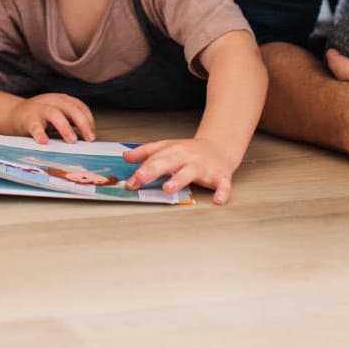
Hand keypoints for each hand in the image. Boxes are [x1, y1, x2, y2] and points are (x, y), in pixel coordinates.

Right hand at [8, 92, 95, 143]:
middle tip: (89, 138)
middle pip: (71, 108)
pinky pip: (35, 126)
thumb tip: (88, 138)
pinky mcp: (28, 120)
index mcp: (63, 100)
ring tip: (72, 140)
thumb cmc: (42, 116)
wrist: (15, 114)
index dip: (89, 120)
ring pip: (54, 114)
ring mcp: (40, 109)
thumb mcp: (59, 113)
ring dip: (65, 127)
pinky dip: (40, 134)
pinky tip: (44, 142)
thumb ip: (71, 121)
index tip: (93, 135)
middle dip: (82, 123)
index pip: (80, 107)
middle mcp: (53, 101)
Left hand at [123, 136, 238, 203]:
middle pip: (168, 162)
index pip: (154, 159)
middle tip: (140, 178)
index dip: (141, 170)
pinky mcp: (220, 176)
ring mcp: (203, 167)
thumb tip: (125, 156)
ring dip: (179, 179)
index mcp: (173, 151)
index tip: (130, 182)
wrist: (218, 148)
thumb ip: (146, 153)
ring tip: (168, 188)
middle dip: (153, 169)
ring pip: (191, 172)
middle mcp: (187, 158)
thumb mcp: (167, 147)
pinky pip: (223, 184)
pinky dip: (222, 191)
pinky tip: (218, 200)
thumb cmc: (189, 151)